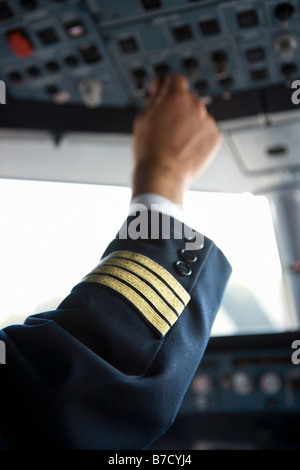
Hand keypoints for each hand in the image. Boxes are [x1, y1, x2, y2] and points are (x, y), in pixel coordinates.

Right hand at [131, 74, 220, 205]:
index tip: (164, 97)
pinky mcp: (215, 137)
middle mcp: (196, 105)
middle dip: (179, 108)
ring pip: (198, 116)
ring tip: (175, 142)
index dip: (168, 88)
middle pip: (188, 99)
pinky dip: (198, 137)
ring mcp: (207, 122)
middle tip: (166, 127)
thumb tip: (160, 87)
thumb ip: (154, 97)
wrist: (163, 175)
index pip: (175, 80)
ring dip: (189, 123)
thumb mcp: (143, 118)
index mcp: (176, 97)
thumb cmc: (149, 150)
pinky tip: (185, 148)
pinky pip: (206, 131)